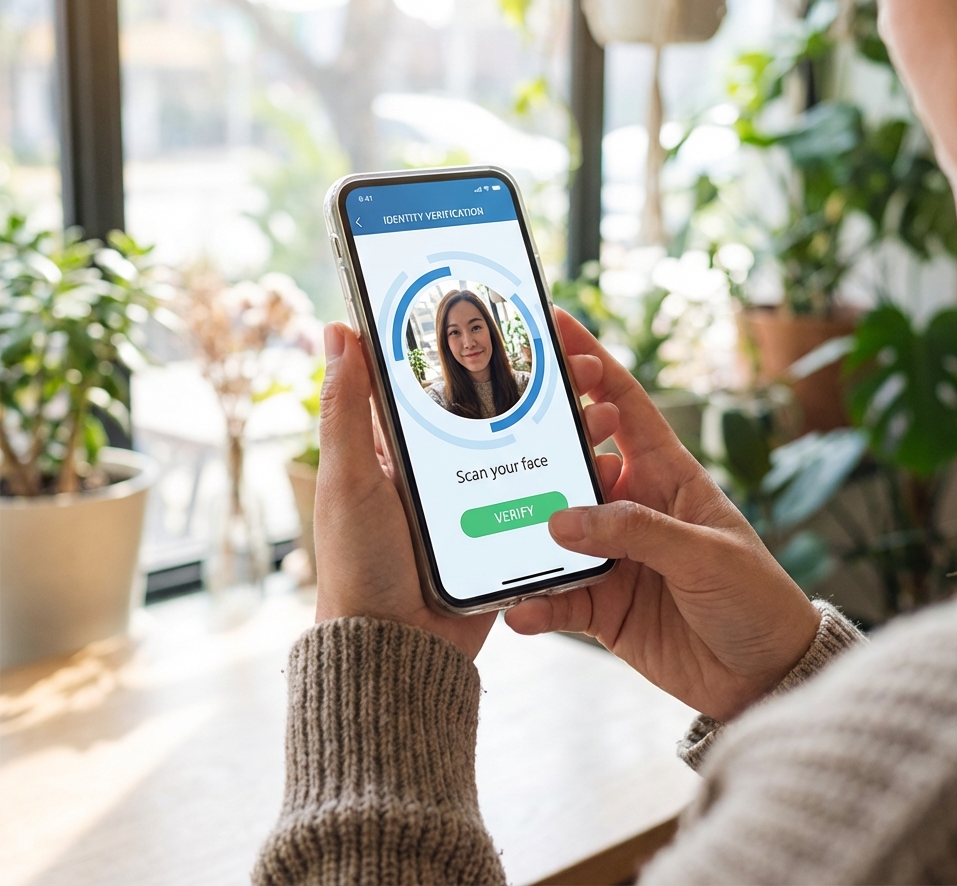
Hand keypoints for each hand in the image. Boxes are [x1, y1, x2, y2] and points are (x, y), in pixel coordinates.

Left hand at [311, 321, 620, 660]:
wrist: (398, 650)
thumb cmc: (361, 563)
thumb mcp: (350, 478)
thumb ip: (345, 408)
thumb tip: (336, 330)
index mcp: (402, 447)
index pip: (445, 383)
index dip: (483, 350)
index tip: (523, 322)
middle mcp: (443, 468)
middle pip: (499, 412)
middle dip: (544, 383)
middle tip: (582, 365)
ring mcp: (475, 501)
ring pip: (528, 450)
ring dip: (568, 425)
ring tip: (604, 408)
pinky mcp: (501, 533)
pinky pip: (541, 497)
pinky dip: (572, 477)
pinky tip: (603, 460)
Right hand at [505, 310, 820, 721]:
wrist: (765, 677)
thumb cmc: (755, 596)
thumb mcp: (706, 554)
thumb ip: (638, 532)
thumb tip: (565, 520)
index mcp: (668, 476)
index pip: (625, 405)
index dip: (592, 363)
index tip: (556, 327)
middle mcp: (633, 507)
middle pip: (576, 461)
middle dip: (542, 445)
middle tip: (503, 431)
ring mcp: (614, 554)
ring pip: (557, 529)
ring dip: (529, 529)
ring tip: (497, 529)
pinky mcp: (602, 603)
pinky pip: (558, 595)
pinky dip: (537, 601)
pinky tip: (521, 608)